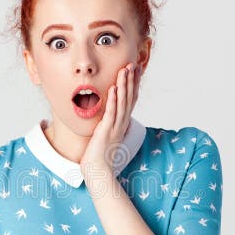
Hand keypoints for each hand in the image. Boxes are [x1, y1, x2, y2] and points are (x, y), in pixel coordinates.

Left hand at [80, 62, 141, 185]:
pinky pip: (110, 113)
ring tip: (124, 70)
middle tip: (133, 64)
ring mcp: (115, 127)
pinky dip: (112, 100)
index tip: (136, 69)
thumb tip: (108, 112)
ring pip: (121, 103)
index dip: (134, 84)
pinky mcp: (106, 131)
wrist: (98, 170)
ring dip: (123, 85)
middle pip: (129, 98)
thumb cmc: (100, 153)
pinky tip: (113, 89)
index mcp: (122, 122)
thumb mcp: (106, 133)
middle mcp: (122, 123)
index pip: (131, 99)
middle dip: (131, 80)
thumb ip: (109, 122)